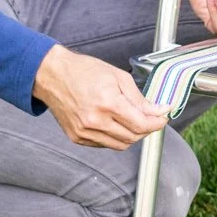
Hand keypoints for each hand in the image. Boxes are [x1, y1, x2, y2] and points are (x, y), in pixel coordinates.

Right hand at [33, 45, 171, 149]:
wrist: (53, 75)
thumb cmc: (84, 71)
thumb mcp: (118, 77)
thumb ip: (139, 98)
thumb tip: (158, 110)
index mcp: (108, 103)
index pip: (141, 124)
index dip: (157, 123)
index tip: (163, 117)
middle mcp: (95, 121)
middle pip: (133, 137)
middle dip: (147, 129)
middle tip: (151, 117)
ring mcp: (84, 132)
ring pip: (120, 145)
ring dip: (132, 135)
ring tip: (134, 121)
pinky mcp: (77, 137)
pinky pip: (104, 144)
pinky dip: (115, 137)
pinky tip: (115, 123)